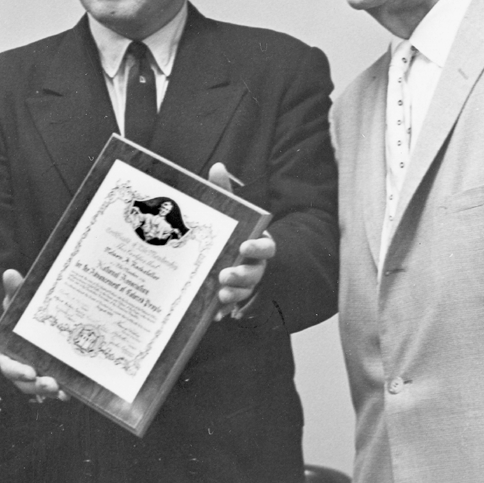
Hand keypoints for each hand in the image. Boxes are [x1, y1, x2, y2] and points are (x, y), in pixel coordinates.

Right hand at [0, 269, 67, 401]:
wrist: (38, 318)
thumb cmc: (23, 313)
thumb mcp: (18, 301)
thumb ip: (15, 291)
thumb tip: (10, 273)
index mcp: (7, 351)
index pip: (8, 365)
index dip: (17, 371)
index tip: (30, 373)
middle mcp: (19, 366)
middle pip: (25, 382)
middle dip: (38, 386)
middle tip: (52, 385)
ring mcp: (35, 374)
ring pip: (40, 388)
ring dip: (51, 391)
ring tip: (64, 392)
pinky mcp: (51, 376)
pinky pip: (55, 388)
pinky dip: (62, 391)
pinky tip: (72, 393)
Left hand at [209, 161, 272, 321]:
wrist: (235, 254)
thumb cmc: (234, 231)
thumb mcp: (231, 211)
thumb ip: (226, 192)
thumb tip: (217, 166)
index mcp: (259, 244)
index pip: (267, 246)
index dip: (258, 247)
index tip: (245, 246)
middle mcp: (258, 265)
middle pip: (256, 272)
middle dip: (242, 275)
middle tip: (225, 274)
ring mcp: (250, 283)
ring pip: (246, 291)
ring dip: (235, 294)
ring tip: (221, 295)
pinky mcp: (239, 298)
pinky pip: (235, 307)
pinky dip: (226, 311)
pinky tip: (216, 315)